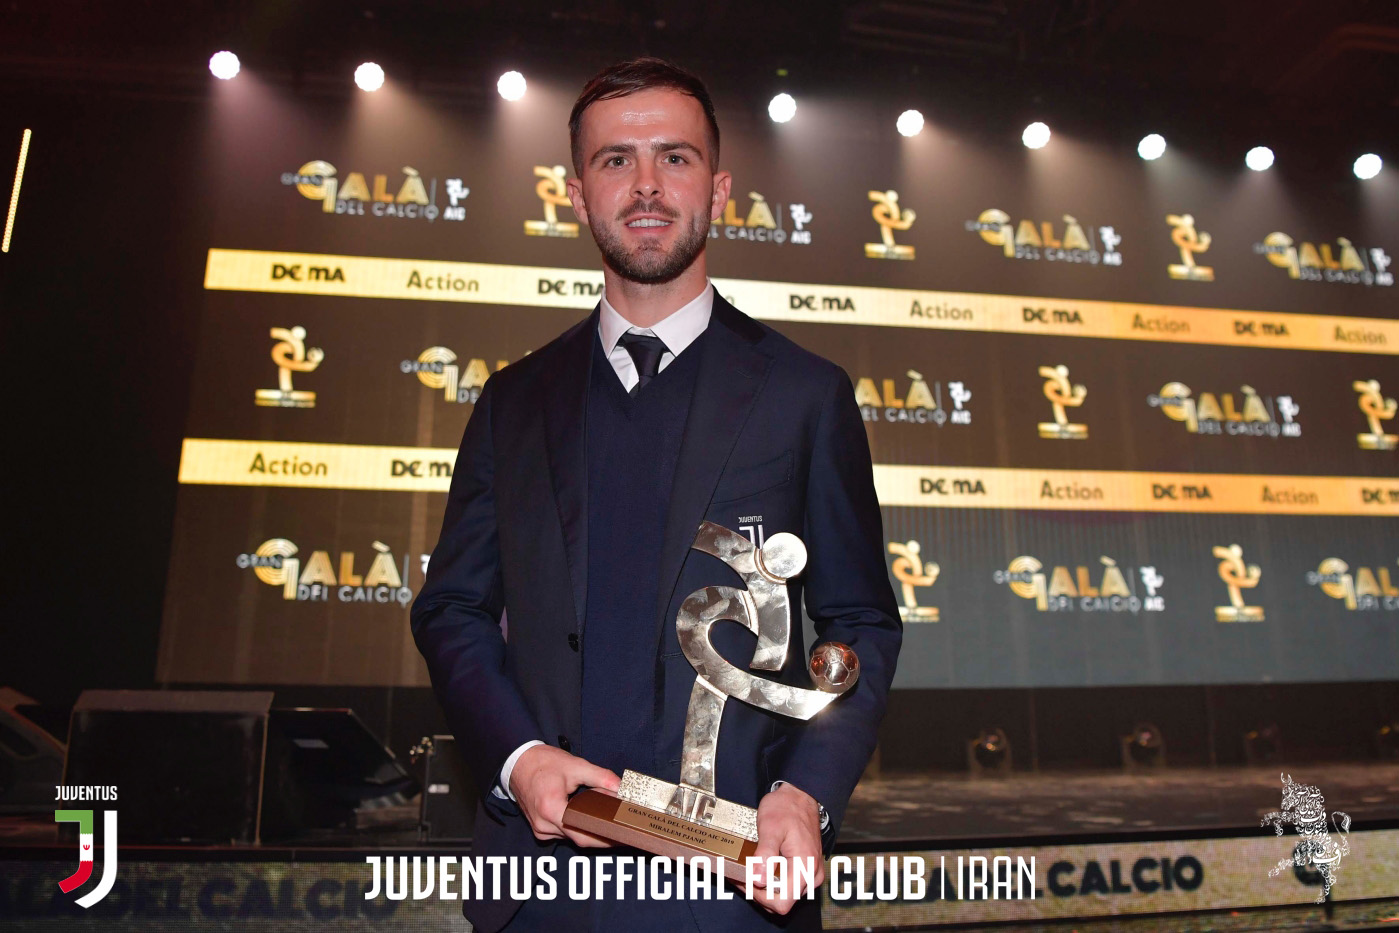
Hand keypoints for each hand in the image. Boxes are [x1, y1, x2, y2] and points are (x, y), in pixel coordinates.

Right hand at [508, 744, 620, 847]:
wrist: (518, 763)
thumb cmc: (544, 763)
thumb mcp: (576, 766)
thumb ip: (602, 777)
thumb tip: (622, 788)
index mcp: (551, 809)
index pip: (584, 834)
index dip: (606, 836)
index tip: (622, 832)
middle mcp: (543, 825)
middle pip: (580, 838)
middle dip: (602, 834)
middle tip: (622, 827)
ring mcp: (540, 830)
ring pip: (572, 837)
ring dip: (590, 829)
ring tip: (606, 817)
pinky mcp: (540, 829)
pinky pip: (564, 834)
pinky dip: (578, 827)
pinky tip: (588, 817)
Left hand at [748, 782, 824, 913]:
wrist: (800, 795)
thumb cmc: (787, 808)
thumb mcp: (770, 827)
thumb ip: (765, 854)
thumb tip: (758, 879)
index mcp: (804, 866)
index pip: (782, 902)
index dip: (760, 897)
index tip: (746, 882)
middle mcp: (811, 874)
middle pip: (782, 902)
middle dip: (759, 892)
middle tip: (741, 875)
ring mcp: (810, 873)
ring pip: (785, 896)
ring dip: (764, 888)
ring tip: (748, 871)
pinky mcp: (807, 869)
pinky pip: (788, 885)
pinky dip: (772, 881)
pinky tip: (760, 869)